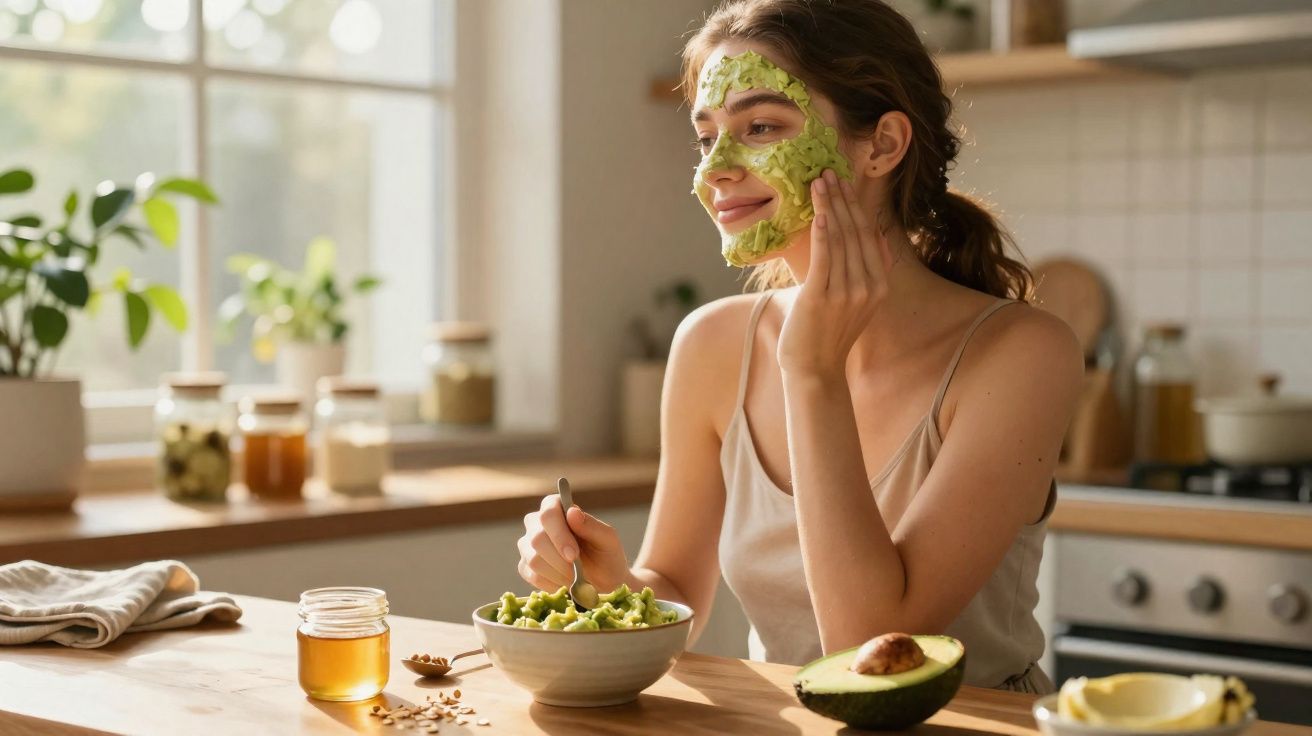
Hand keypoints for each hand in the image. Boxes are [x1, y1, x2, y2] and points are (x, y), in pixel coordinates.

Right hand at [516, 494, 630, 592]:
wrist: (604, 584)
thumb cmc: (606, 556)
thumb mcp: (607, 540)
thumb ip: (591, 525)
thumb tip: (572, 511)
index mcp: (558, 508)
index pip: (548, 512)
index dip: (559, 534)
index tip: (573, 554)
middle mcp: (537, 523)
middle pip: (537, 538)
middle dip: (559, 559)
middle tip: (577, 572)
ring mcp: (528, 545)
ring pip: (533, 559)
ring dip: (558, 573)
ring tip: (575, 577)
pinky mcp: (525, 566)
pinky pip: (532, 575)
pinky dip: (552, 584)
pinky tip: (566, 583)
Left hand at [777, 169, 893, 376]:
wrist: (814, 369)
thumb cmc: (829, 333)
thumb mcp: (858, 302)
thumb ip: (868, 271)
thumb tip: (876, 237)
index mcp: (879, 285)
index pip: (867, 235)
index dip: (854, 206)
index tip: (843, 183)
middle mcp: (868, 287)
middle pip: (854, 232)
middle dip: (840, 199)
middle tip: (828, 173)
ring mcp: (847, 293)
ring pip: (839, 240)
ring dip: (828, 208)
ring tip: (818, 183)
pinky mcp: (822, 298)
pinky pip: (824, 259)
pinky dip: (822, 234)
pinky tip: (818, 214)